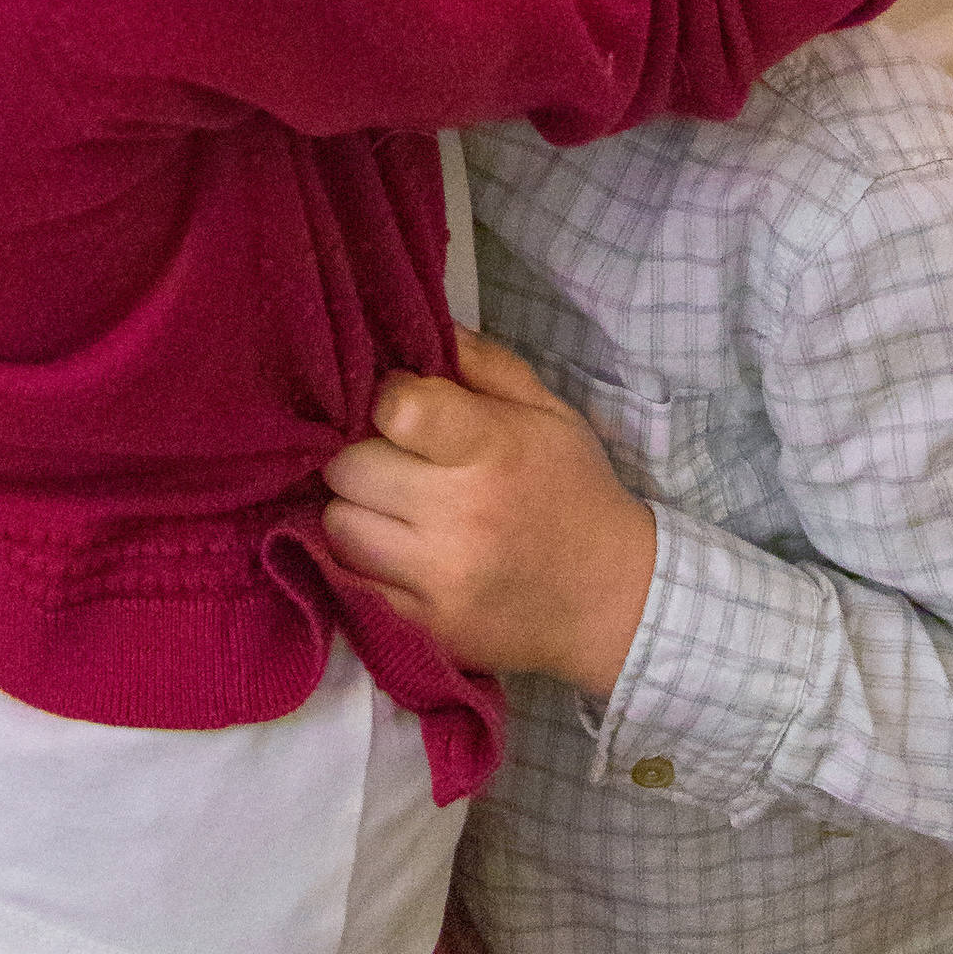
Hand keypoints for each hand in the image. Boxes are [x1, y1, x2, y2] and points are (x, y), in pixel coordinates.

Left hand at [320, 330, 657, 701]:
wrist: (614, 601)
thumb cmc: (575, 491)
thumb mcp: (549, 412)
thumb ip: (483, 363)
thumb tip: (422, 326)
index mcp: (494, 451)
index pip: (396, 410)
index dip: (388, 399)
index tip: (403, 407)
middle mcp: (461, 516)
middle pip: (348, 469)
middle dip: (361, 456)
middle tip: (390, 460)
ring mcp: (439, 579)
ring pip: (338, 525)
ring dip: (355, 510)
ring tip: (388, 506)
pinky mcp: (425, 627)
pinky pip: (352, 581)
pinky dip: (363, 560)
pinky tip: (395, 549)